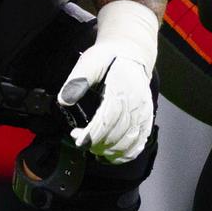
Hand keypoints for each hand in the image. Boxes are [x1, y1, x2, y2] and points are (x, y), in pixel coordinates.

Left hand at [59, 38, 154, 163]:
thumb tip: (64, 100)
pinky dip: (127, 153)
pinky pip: (140, 141)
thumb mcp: (90, 61)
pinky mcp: (147, 118)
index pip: (109, 116)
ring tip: (94, 151)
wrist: (133, 54)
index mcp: (122, 87)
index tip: (79, 139)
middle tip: (81, 143)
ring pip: (130, 140)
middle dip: (98, 143)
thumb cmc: (108, 58)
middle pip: (119, 131)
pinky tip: (113, 157)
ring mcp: (144, 112)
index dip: (94, 132)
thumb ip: (77, 81)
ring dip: (111, 151)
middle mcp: (137, 102)